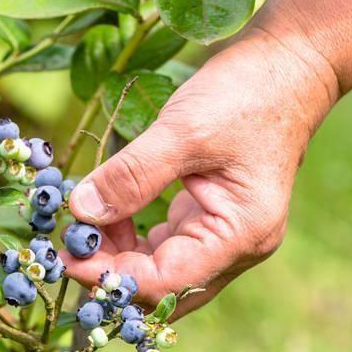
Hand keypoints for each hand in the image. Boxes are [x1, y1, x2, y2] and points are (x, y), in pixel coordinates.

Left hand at [60, 27, 338, 316]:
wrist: (289, 64)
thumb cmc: (247, 94)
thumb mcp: (182, 132)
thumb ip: (132, 176)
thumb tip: (81, 212)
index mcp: (241, 234)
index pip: (166, 283)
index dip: (111, 276)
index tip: (64, 256)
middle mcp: (237, 245)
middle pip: (164, 286)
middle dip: (111, 273)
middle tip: (61, 247)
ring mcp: (225, 232)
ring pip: (161, 267)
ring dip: (117, 255)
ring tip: (77, 226)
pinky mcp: (210, 214)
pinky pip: (165, 243)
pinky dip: (131, 237)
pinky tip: (104, 214)